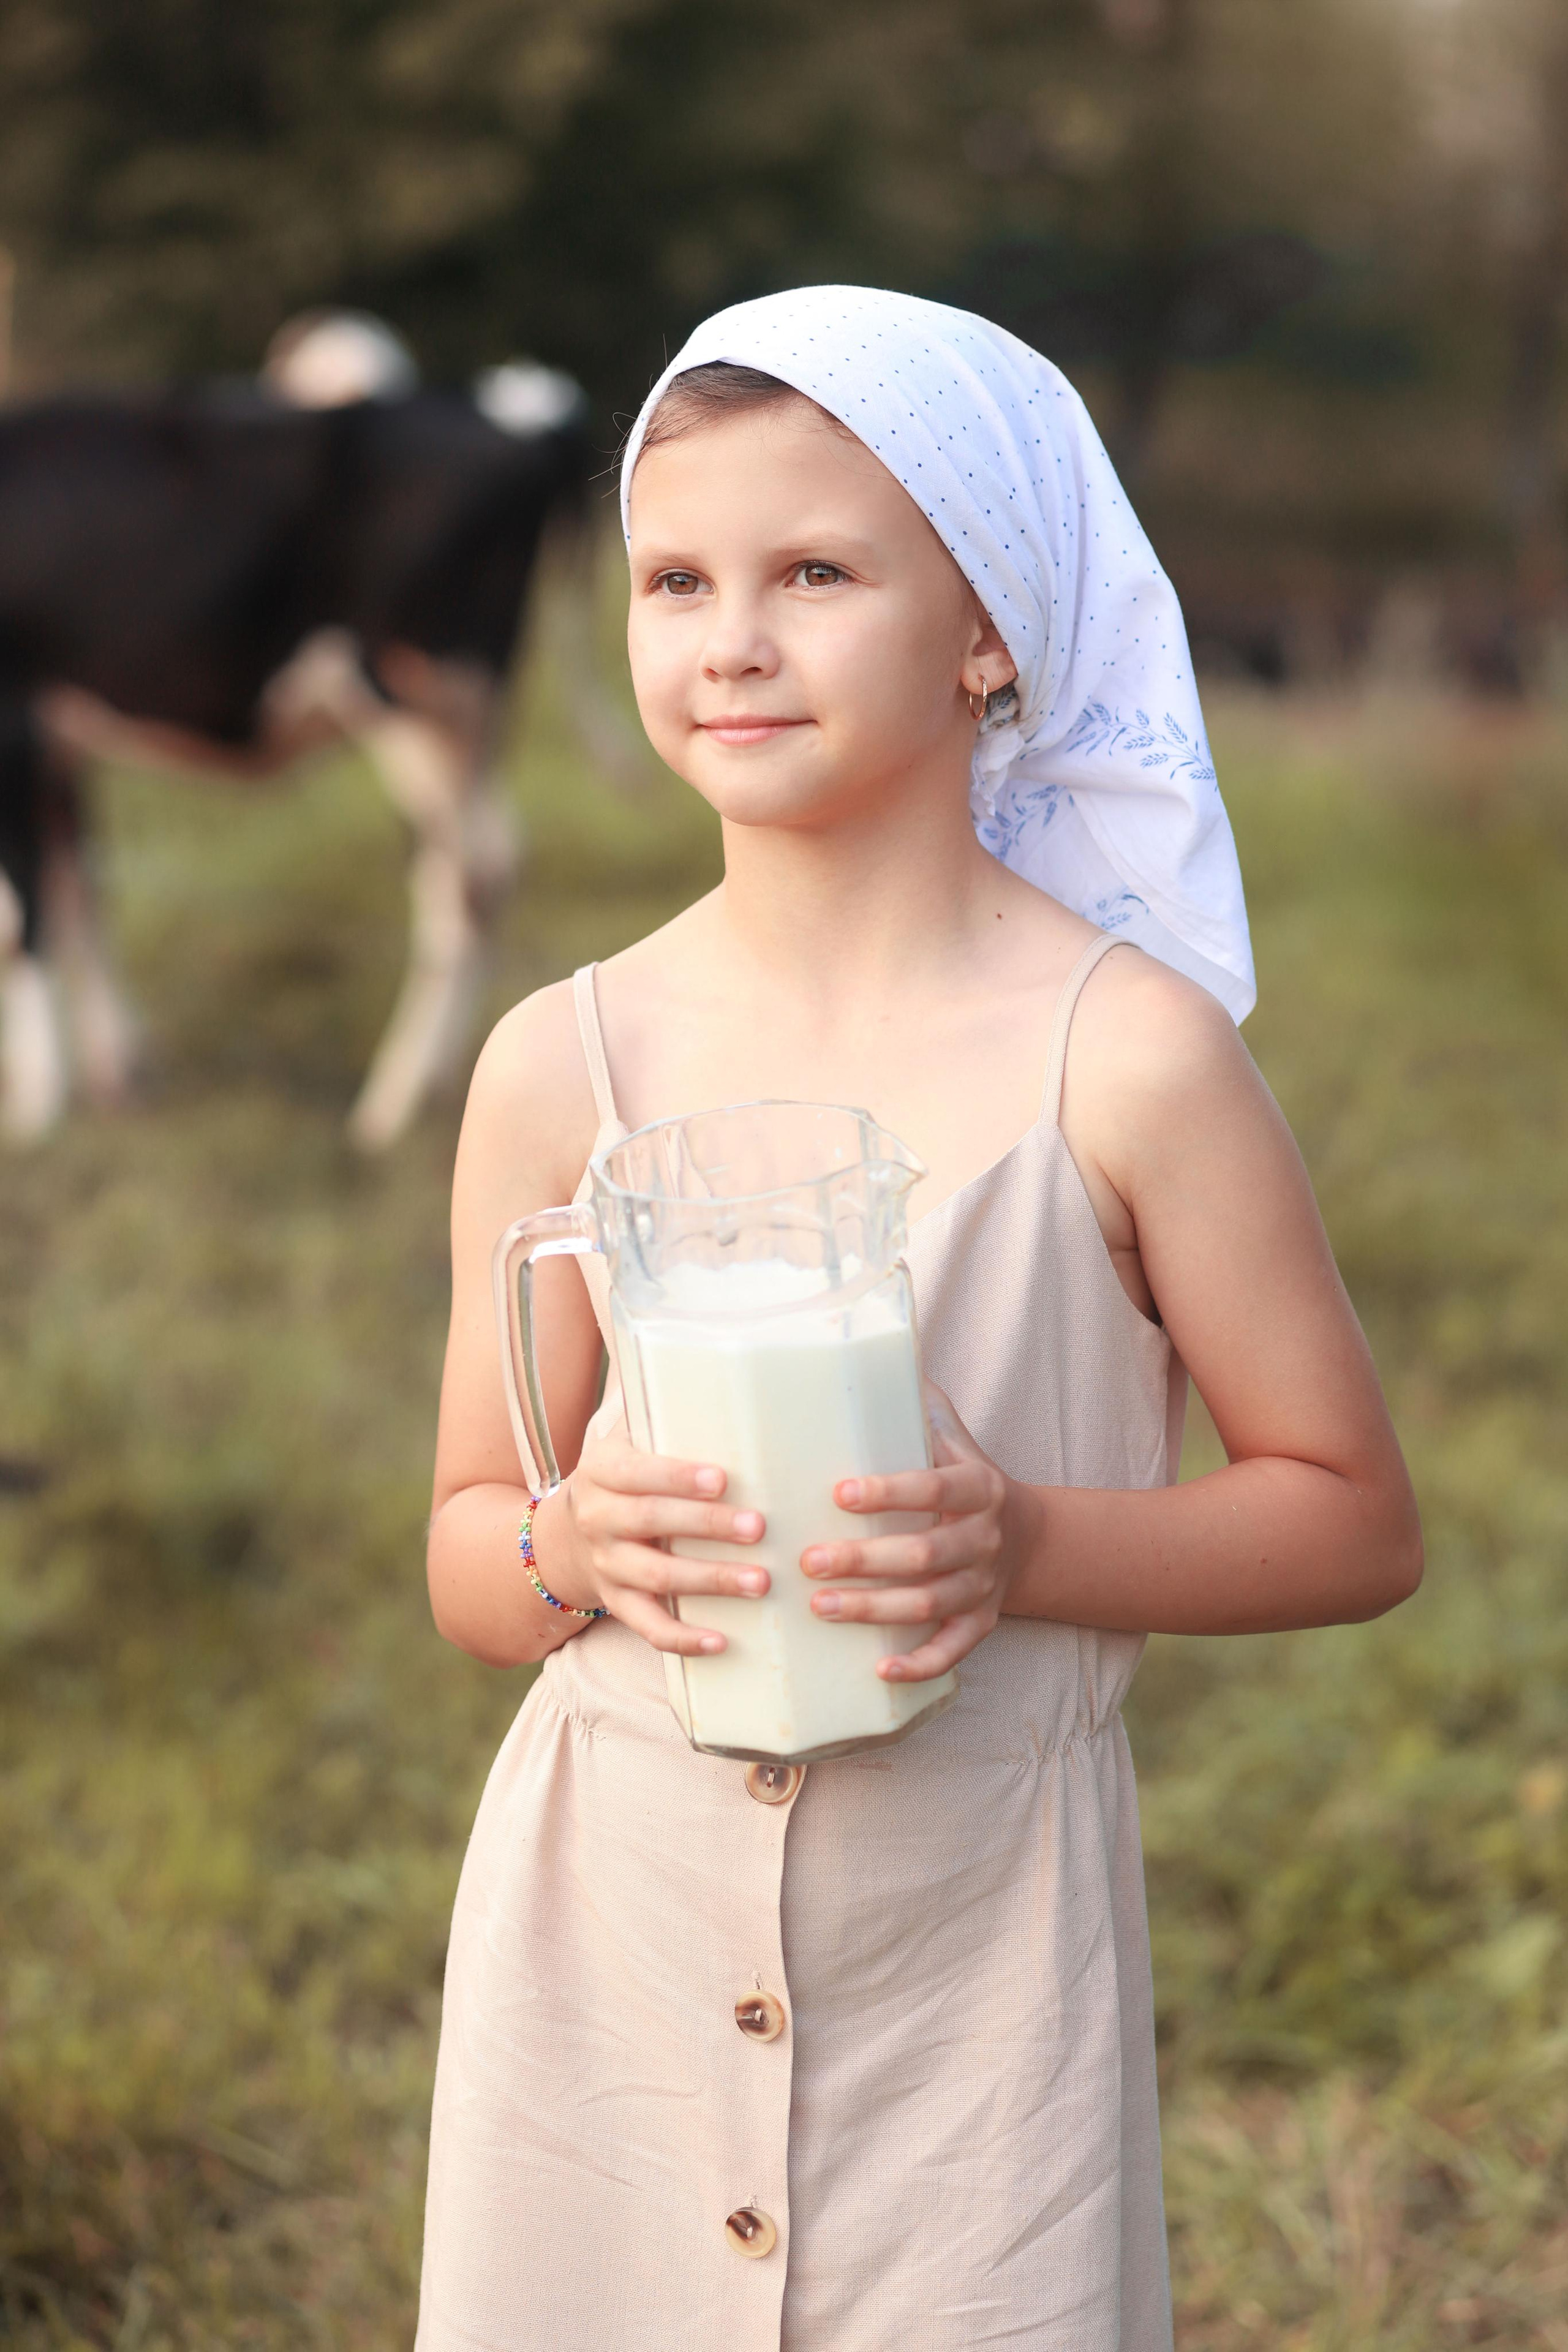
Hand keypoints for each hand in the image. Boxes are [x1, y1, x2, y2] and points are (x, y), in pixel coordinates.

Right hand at [538, 1421, 768, 1656]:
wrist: (562, 1537)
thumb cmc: (620, 1473)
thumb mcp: (621, 1432)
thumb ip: (653, 1398)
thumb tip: (693, 1335)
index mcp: (604, 1468)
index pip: (639, 1472)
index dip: (679, 1476)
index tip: (724, 1478)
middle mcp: (599, 1517)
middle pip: (652, 1523)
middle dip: (707, 1528)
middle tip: (760, 1528)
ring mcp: (607, 1565)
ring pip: (656, 1579)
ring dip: (710, 1582)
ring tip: (762, 1583)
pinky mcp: (617, 1604)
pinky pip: (648, 1628)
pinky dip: (683, 1639)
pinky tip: (724, 1642)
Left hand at [800, 1383, 1033, 1682]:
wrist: (1022, 1533)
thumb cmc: (960, 1473)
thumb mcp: (950, 1431)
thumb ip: (913, 1396)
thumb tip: (873, 1338)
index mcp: (978, 1486)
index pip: (934, 1487)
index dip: (889, 1492)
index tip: (838, 1493)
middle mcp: (986, 1538)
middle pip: (926, 1555)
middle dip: (865, 1560)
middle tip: (808, 1560)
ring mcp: (985, 1585)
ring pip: (930, 1605)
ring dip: (874, 1611)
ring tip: (818, 1607)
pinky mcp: (981, 1623)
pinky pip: (953, 1650)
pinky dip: (920, 1664)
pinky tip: (879, 1671)